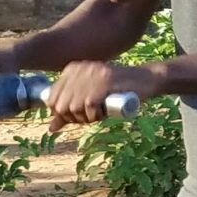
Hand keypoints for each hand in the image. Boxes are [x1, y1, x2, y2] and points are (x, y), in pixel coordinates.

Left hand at [45, 60, 163, 128]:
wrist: (145, 80)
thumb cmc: (116, 92)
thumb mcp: (88, 101)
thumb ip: (69, 111)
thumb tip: (51, 128)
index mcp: (71, 70)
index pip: (51, 99)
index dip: (63, 114)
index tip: (78, 116)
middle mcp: (79, 69)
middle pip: (60, 105)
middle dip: (73, 118)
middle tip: (90, 117)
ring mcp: (91, 73)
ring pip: (73, 107)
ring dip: (86, 118)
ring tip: (99, 114)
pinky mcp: (103, 81)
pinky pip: (88, 105)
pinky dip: (96, 115)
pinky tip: (104, 112)